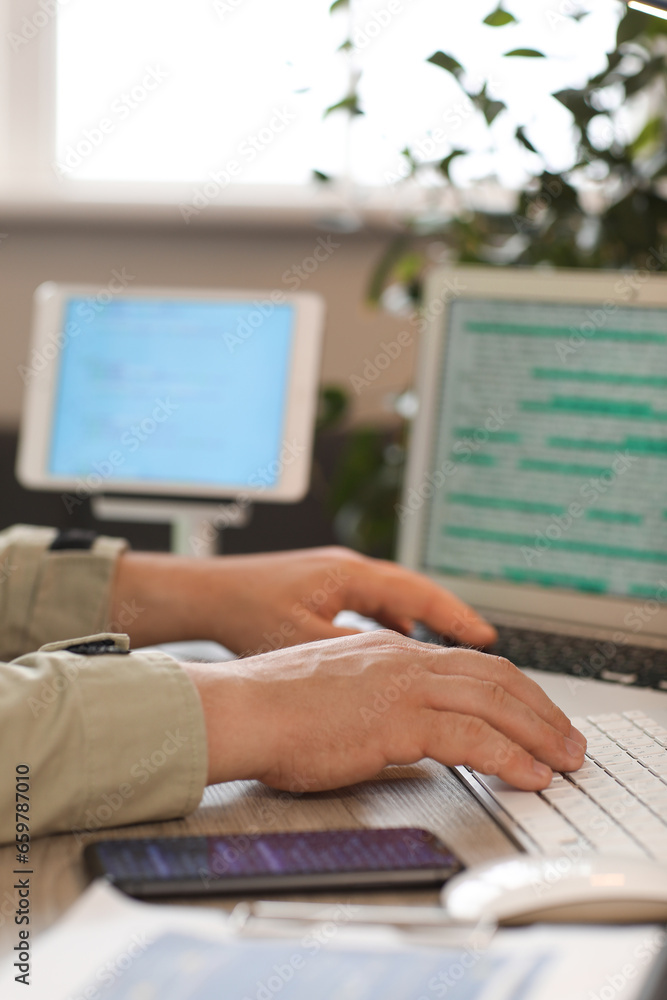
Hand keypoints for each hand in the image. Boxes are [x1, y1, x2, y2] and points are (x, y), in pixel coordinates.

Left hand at [111, 546, 496, 651]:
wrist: (202, 594)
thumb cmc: (245, 614)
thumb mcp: (304, 642)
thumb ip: (353, 655)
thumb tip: (394, 674)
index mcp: (350, 577)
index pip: (419, 593)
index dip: (456, 618)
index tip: (486, 638)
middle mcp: (348, 570)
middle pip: (416, 592)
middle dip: (451, 619)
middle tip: (484, 644)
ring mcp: (335, 578)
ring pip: (395, 598)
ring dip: (423, 621)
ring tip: (451, 649)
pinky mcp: (321, 590)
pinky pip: (372, 604)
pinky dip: (394, 624)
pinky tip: (397, 647)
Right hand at [182, 630, 585, 792]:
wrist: (241, 708)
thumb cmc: (271, 708)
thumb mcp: (335, 695)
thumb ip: (374, 707)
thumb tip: (398, 738)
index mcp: (388, 651)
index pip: (467, 664)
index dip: (509, 689)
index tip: (530, 713)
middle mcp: (403, 659)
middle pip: (495, 675)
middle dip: (540, 707)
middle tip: (566, 736)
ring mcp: (403, 685)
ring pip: (495, 701)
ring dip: (538, 732)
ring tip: (564, 758)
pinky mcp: (399, 718)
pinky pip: (473, 737)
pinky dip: (510, 756)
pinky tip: (529, 774)